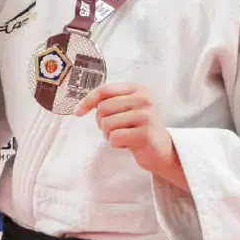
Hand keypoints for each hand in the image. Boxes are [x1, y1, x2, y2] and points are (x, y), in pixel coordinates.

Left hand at [74, 82, 188, 191]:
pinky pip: (114, 138)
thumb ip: (108, 102)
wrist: (162, 150)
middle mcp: (144, 99)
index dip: (87, 101)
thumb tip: (80, 106)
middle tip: (113, 129)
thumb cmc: (138, 128)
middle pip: (103, 108)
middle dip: (101, 122)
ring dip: (109, 134)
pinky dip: (116, 144)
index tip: (77, 112)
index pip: (104, 90)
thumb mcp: (126, 109)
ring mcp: (146, 116)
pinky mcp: (145, 134)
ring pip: (107, 124)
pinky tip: (128, 144)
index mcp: (137, 89)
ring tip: (123, 136)